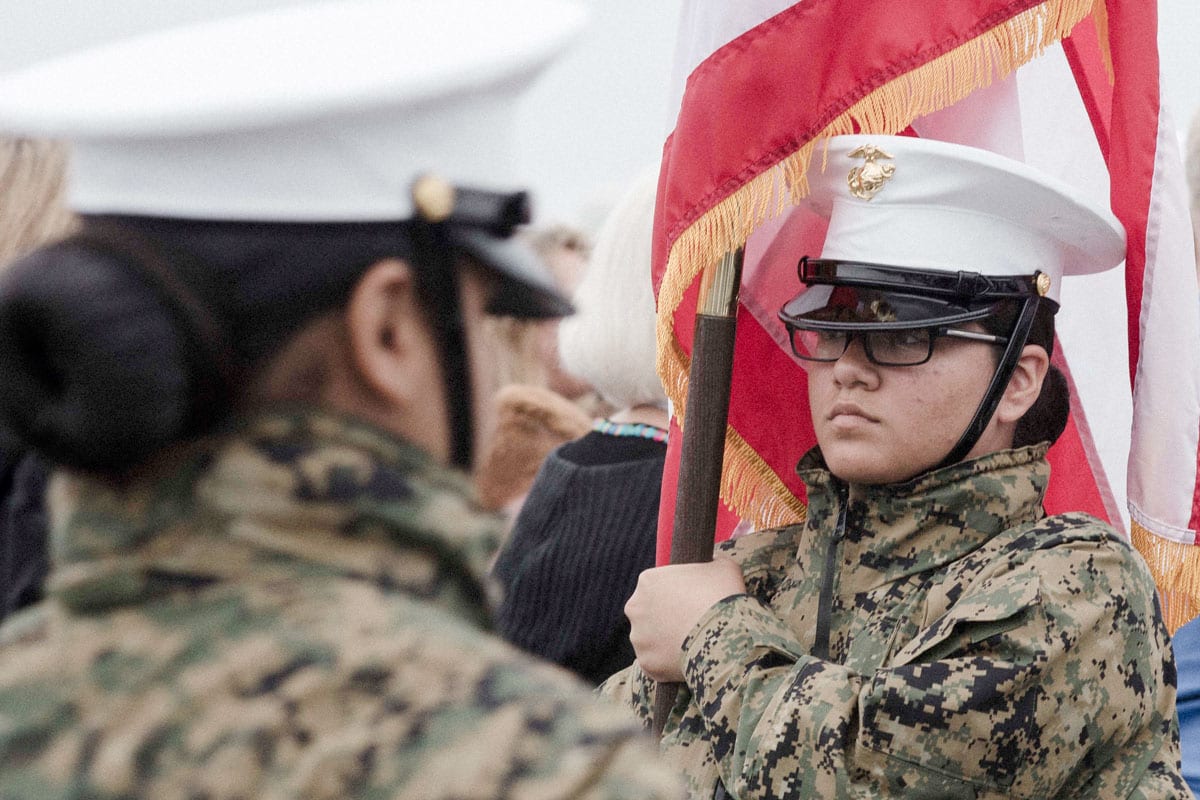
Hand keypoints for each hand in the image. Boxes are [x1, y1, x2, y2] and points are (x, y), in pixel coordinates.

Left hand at [624, 558, 745, 681]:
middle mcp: (635, 607)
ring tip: (692, 644)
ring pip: (650, 639)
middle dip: (665, 618)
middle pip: (648, 613)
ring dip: (665, 642)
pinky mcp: (646, 663)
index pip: (657, 586)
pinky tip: (688, 660)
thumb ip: (710, 563)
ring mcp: (639, 637)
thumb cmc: (724, 596)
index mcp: (648, 580)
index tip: (691, 602)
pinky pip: (656, 663)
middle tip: (690, 624)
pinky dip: (669, 664)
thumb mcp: (723, 566)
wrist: (726, 635)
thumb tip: (712, 565)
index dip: (676, 594)